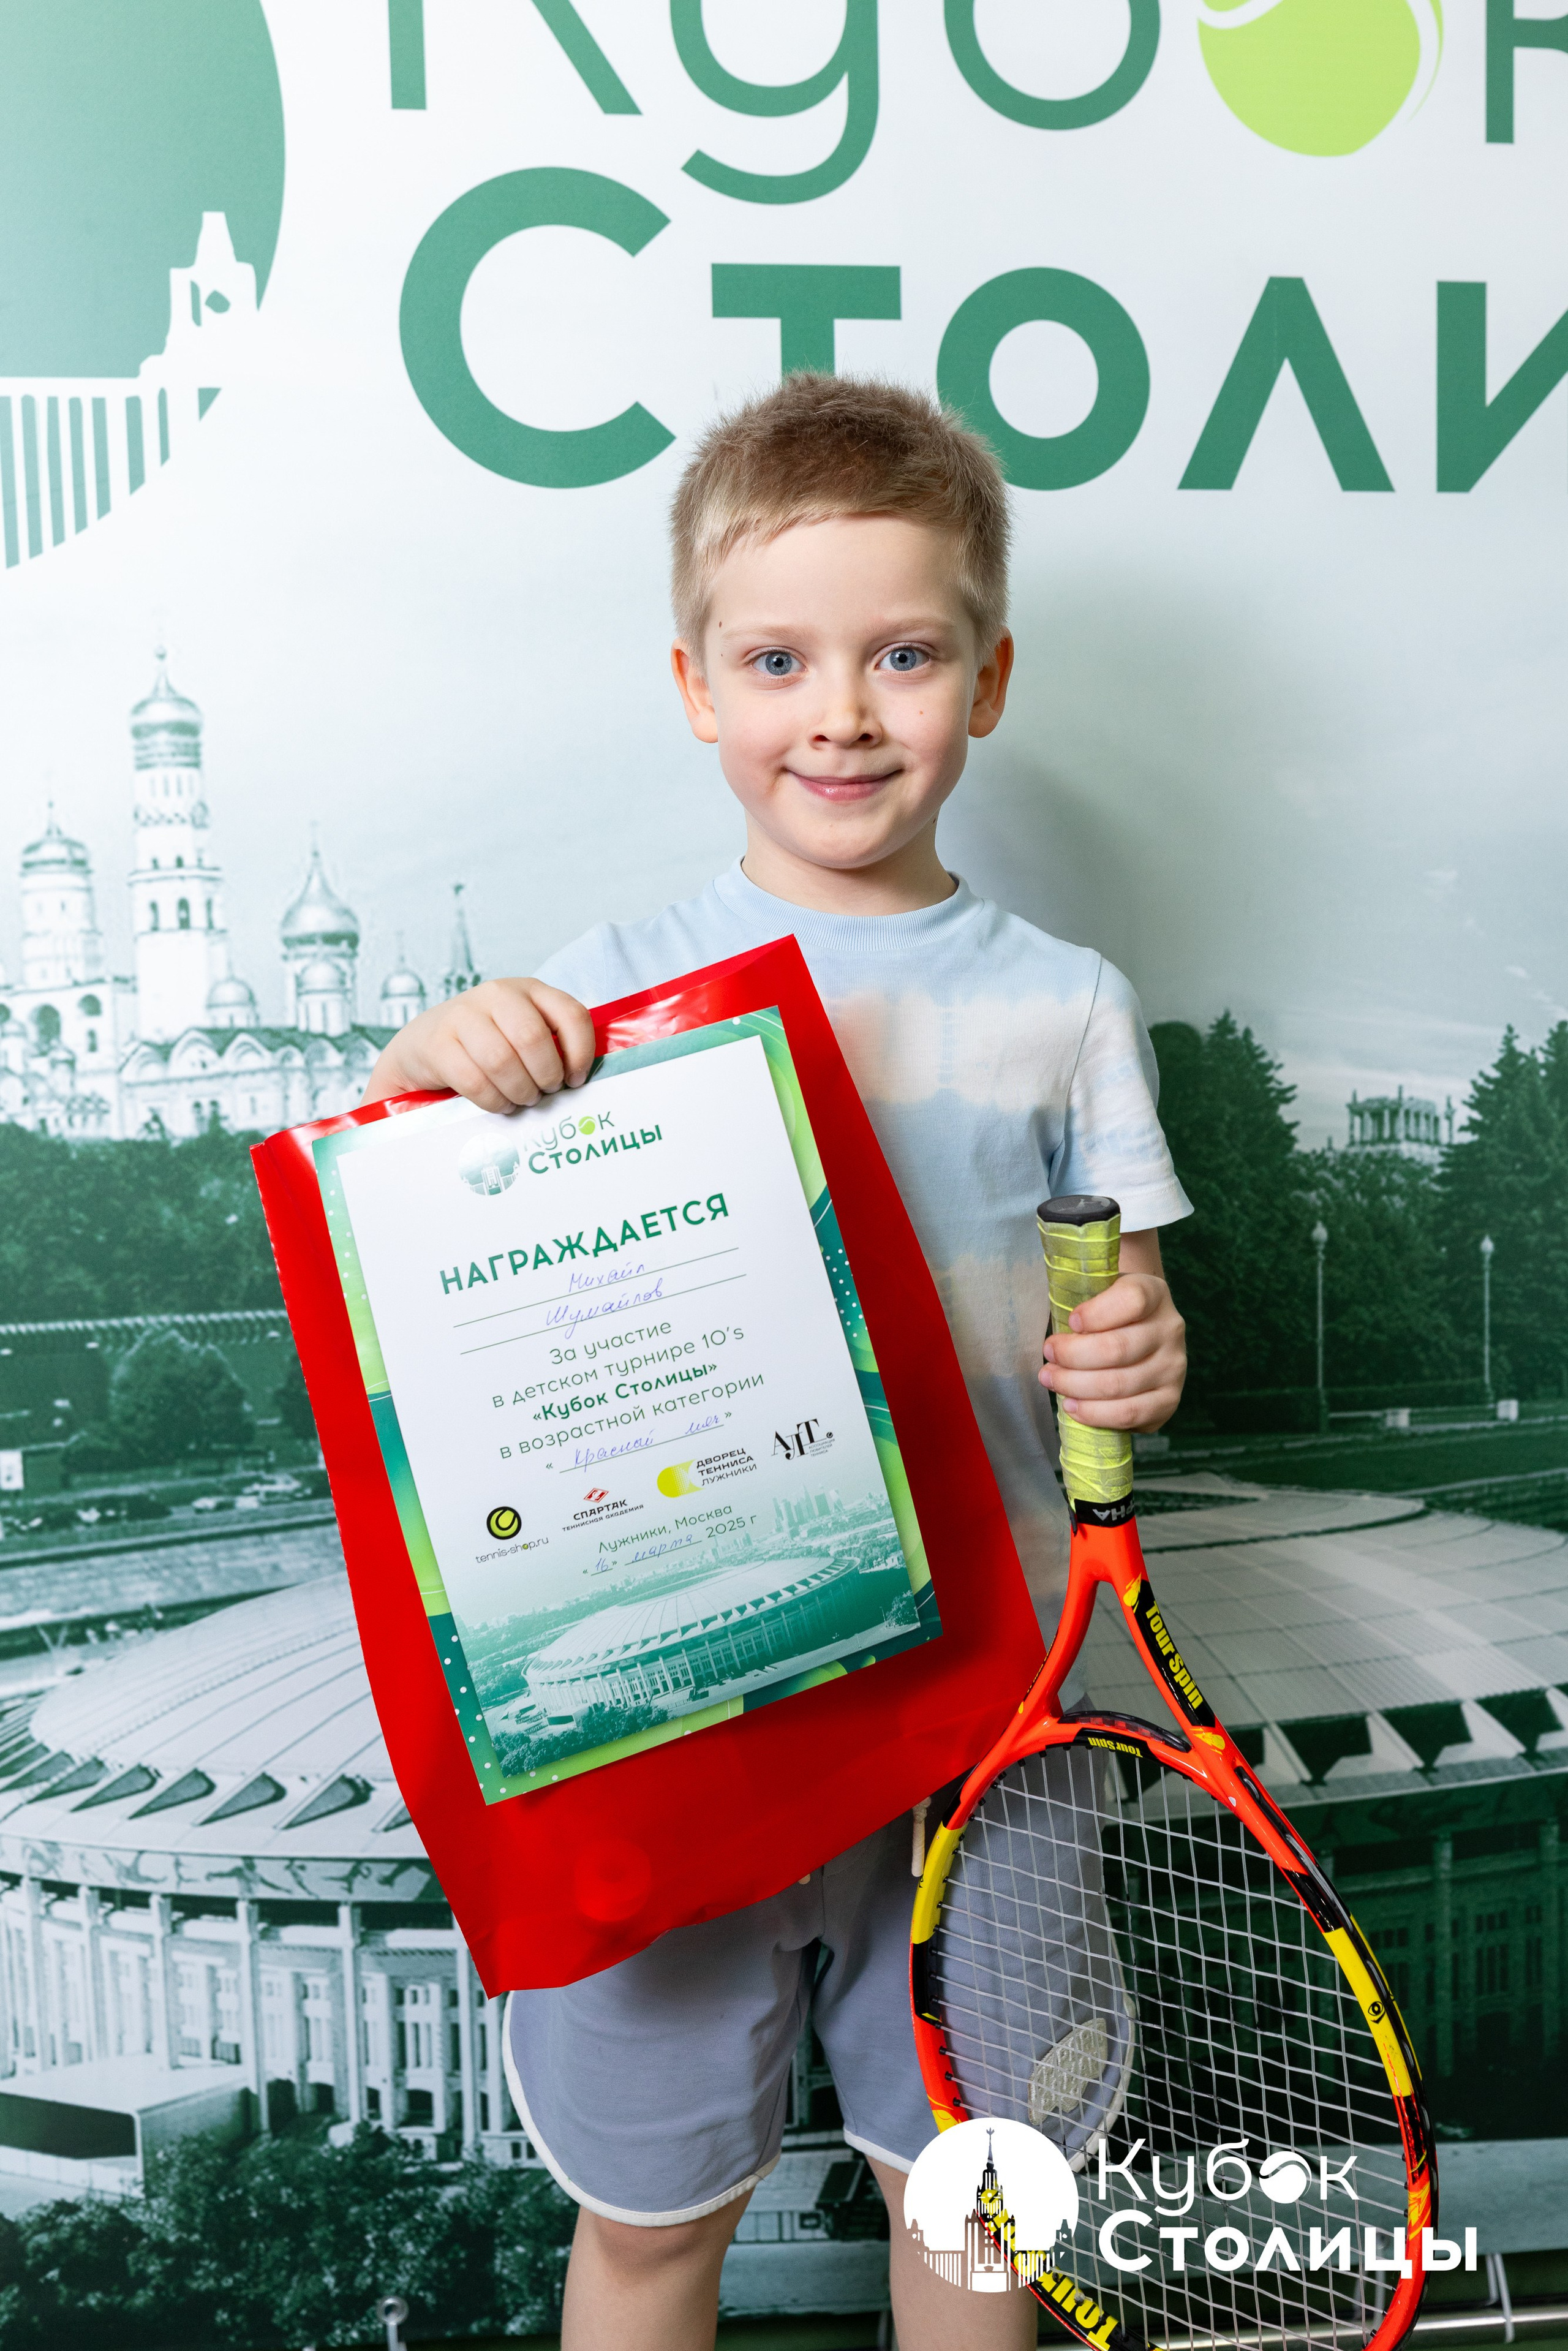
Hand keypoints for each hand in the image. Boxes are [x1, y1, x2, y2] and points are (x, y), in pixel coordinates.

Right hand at [362, 978, 595, 1112]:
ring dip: (518, 1091)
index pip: (571, 1014)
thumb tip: (586, 1080)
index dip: (581, 1053)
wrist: (422, 1046)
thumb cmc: (485, 1046)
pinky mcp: (437, 1043)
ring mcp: (462, 1015)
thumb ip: (552, 1044)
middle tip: (544, 1093)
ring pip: (502, 1060)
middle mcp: (497, 994)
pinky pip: (474, 1079)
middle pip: (533, 1039)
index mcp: (529, 990)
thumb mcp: (521, 1033)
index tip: (575, 1080)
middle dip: (545, 1076)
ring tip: (521, 1100)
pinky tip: (499, 1104)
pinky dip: (492, 1101)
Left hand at [1038, 1235, 1185, 1432]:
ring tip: (1051, 1379)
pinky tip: (1072, 1405)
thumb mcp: (1099, 1293)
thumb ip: (1082, 1300)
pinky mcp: (1168, 1400)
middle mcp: (1171, 1329)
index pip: (1132, 1300)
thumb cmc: (1107, 1314)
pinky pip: (1129, 1413)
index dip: (1096, 1314)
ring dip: (1075, 1385)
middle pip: (1117, 1348)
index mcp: (1154, 1293)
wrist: (1140, 1336)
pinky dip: (1095, 1413)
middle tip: (1048, 1355)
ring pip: (1118, 1384)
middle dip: (1072, 1355)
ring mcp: (1174, 1367)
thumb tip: (1055, 1334)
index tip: (1070, 1321)